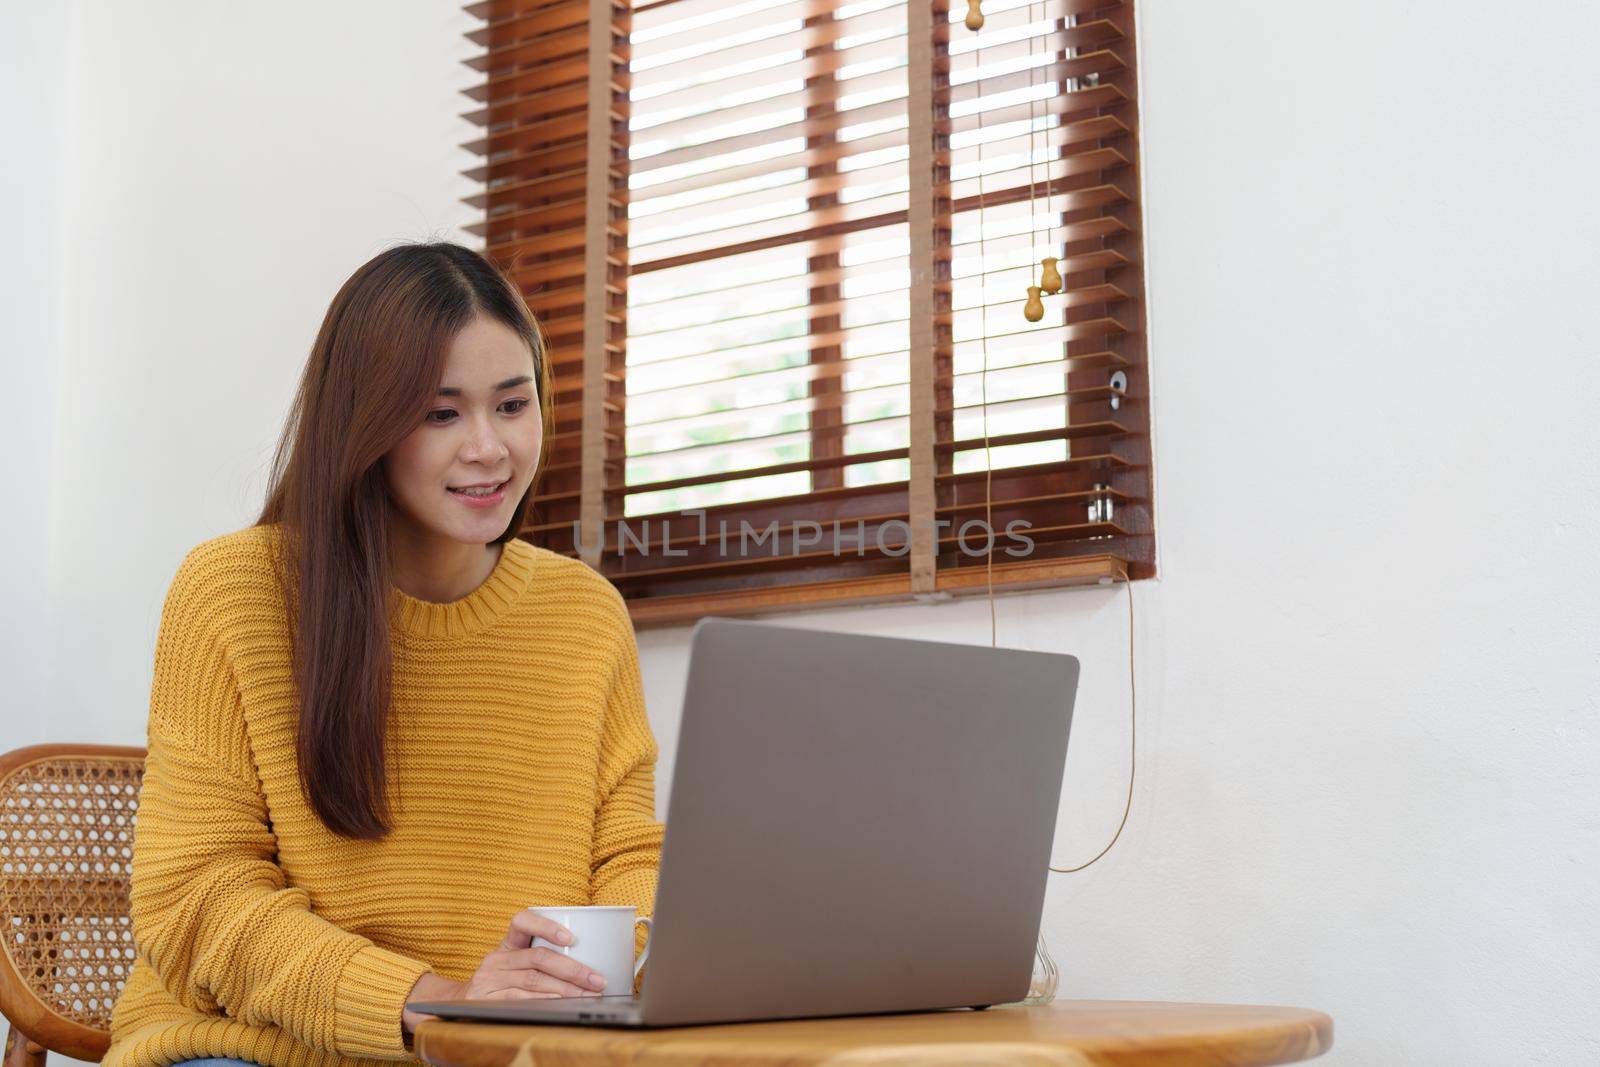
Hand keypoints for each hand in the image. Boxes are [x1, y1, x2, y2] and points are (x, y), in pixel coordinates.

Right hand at [401, 909, 610, 1034]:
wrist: (456, 1006)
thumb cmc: (500, 983)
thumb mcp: (514, 964)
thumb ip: (540, 958)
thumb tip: (586, 961)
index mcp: (507, 944)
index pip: (522, 920)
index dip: (546, 926)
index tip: (571, 938)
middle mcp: (496, 959)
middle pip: (538, 958)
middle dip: (573, 970)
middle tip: (596, 980)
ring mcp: (489, 980)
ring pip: (533, 981)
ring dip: (565, 990)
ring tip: (587, 995)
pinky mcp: (486, 1001)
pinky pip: (520, 1000)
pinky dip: (544, 1003)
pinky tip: (561, 1006)